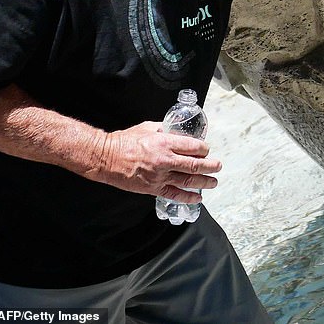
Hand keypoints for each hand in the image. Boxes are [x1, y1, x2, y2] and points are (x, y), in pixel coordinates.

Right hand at [87, 121, 221, 202]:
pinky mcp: (152, 188)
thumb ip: (166, 129)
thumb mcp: (148, 127)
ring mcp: (159, 176)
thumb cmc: (125, 141)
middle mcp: (165, 160)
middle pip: (195, 165)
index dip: (205, 149)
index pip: (194, 147)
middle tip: (218, 166)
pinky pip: (174, 194)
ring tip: (213, 182)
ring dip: (204, 182)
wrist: (105, 158)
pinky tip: (197, 197)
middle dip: (211, 166)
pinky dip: (188, 197)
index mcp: (165, 143)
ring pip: (188, 181)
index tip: (207, 149)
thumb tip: (178, 129)